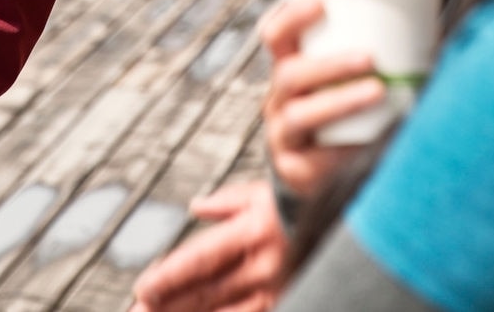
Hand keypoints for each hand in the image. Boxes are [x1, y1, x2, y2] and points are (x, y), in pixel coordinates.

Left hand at [129, 180, 286, 311]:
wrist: (352, 217)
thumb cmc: (301, 204)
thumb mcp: (264, 193)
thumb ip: (227, 203)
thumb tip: (197, 207)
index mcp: (249, 232)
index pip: (200, 259)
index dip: (169, 276)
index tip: (142, 288)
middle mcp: (261, 266)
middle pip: (205, 294)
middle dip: (167, 307)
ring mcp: (276, 289)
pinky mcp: (288, 300)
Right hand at [260, 0, 383, 197]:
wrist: (318, 175)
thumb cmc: (339, 119)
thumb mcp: (344, 84)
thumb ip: (375, 61)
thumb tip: (433, 36)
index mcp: (290, 68)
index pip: (275, 34)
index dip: (292, 15)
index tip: (323, 2)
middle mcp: (279, 98)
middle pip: (288, 73)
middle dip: (328, 63)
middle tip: (369, 57)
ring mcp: (282, 135)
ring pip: (299, 115)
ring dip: (340, 100)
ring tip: (377, 92)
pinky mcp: (294, 170)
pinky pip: (313, 159)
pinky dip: (342, 149)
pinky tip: (369, 142)